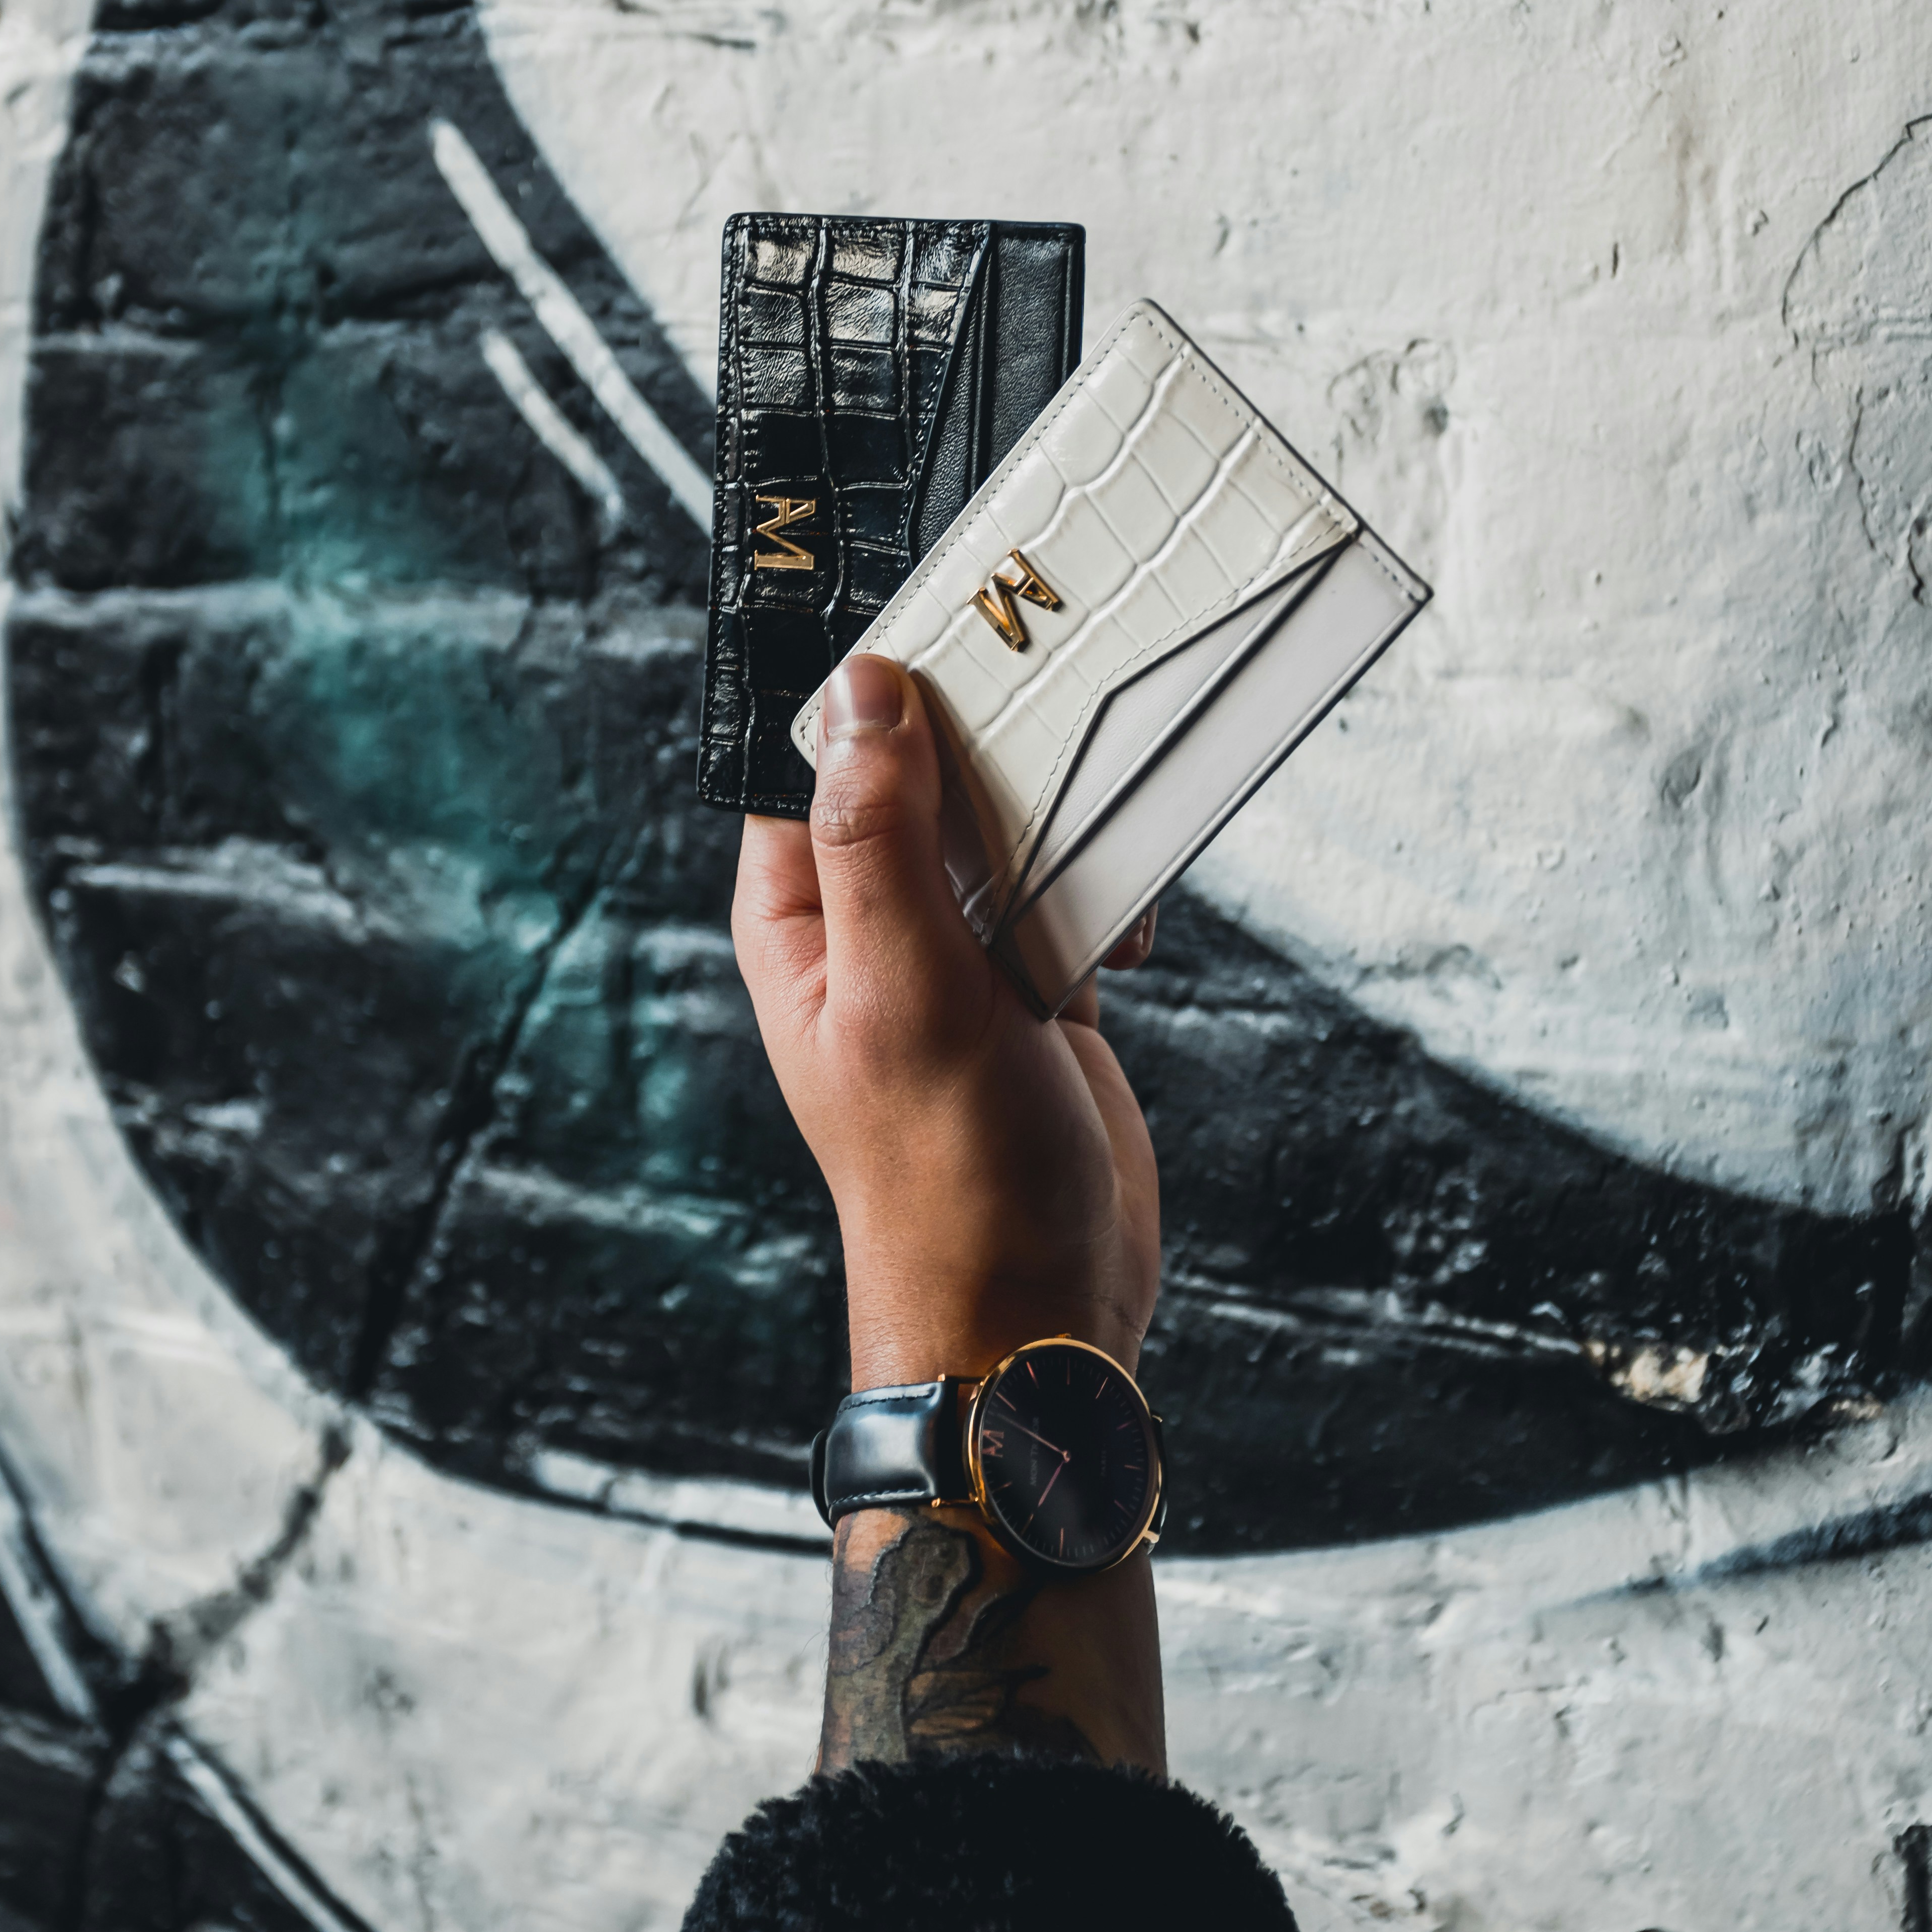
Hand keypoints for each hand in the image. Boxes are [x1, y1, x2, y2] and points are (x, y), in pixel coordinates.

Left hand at [732, 654, 1160, 1388]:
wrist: (1039, 1309)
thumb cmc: (948, 1176)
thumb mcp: (906, 989)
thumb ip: (884, 836)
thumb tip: (863, 692)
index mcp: (805, 917)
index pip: (822, 756)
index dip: (877, 686)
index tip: (956, 622)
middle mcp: (875, 923)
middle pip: (929, 774)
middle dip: (995, 742)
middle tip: (1060, 703)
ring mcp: (960, 954)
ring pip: (1012, 825)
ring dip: (1066, 819)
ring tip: (1102, 838)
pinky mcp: (1038, 985)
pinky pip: (1075, 890)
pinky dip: (1110, 894)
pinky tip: (1126, 942)